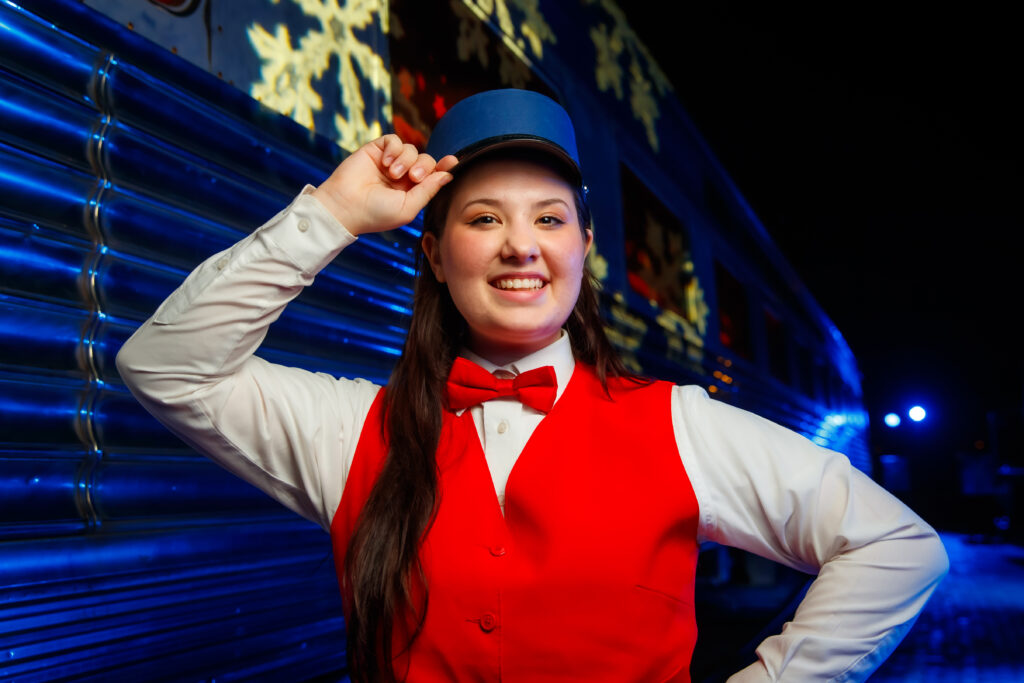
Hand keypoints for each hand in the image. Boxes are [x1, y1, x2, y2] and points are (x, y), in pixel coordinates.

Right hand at [312, 135, 457, 234]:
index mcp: (413, 191)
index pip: (434, 175)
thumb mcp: (408, 207)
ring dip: (406, 160)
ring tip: (392, 174)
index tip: (453, 162)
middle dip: (424, 167)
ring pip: (412, 149)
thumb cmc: (376, 213)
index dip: (444, 167)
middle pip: (426, 160)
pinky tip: (386, 162)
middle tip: (414, 177)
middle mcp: (403, 176)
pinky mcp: (377, 150)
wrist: (345, 206)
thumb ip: (428, 190)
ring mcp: (390, 162)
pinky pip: (394, 140)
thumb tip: (448, 175)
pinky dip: (394, 149)